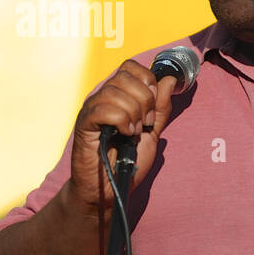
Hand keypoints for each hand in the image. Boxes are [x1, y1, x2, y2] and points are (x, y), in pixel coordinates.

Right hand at [66, 59, 177, 212]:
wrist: (113, 188)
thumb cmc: (128, 161)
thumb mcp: (153, 132)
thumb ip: (161, 107)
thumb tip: (168, 79)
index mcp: (118, 95)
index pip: (130, 66)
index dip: (146, 80)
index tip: (153, 106)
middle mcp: (103, 97)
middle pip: (124, 77)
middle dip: (143, 100)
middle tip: (144, 123)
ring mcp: (92, 110)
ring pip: (114, 92)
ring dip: (132, 113)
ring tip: (133, 133)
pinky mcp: (84, 124)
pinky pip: (103, 109)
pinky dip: (120, 121)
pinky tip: (124, 135)